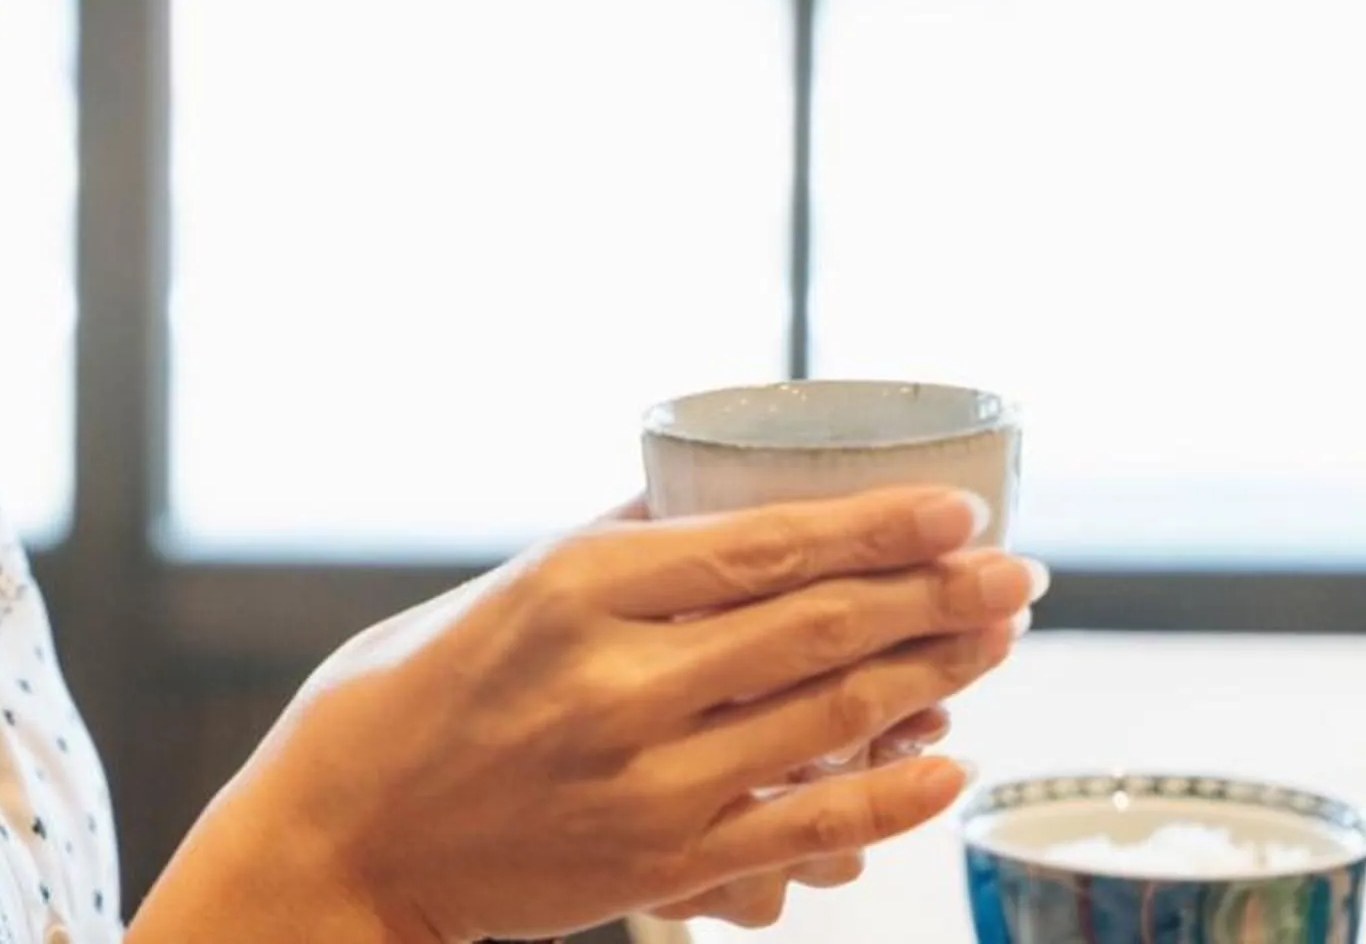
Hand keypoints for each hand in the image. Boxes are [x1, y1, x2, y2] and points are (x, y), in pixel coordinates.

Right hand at [176, 487, 1035, 943]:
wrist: (347, 835)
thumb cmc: (416, 691)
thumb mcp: (507, 587)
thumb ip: (620, 549)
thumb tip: (729, 498)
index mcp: (578, 588)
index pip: (765, 546)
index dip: (879, 527)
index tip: (961, 507)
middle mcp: (617, 681)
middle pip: (818, 629)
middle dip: (937, 595)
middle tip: (1018, 569)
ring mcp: (644, 782)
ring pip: (827, 724)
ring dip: (931, 677)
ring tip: (995, 639)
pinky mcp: (658, 868)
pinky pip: (804, 831)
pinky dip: (888, 798)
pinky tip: (945, 759)